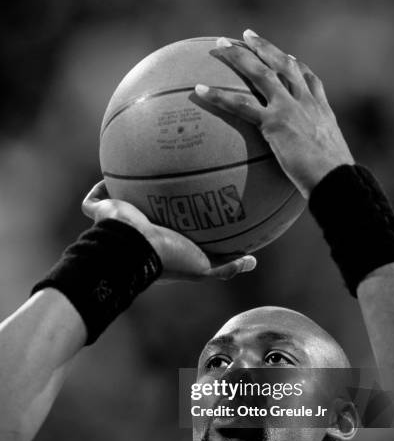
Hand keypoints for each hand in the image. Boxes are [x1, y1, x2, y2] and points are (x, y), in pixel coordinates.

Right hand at [82, 182, 255, 281]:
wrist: (135, 249)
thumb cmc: (168, 260)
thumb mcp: (203, 267)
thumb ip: (226, 267)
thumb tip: (252, 261)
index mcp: (158, 244)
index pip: (167, 230)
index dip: (173, 222)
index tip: (184, 210)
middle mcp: (137, 233)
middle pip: (141, 214)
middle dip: (147, 204)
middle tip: (161, 188)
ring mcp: (115, 224)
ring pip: (116, 204)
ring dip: (122, 192)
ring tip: (132, 173)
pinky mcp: (100, 214)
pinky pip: (94, 200)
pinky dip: (98, 189)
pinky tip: (109, 173)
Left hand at [195, 30, 353, 197]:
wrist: (336, 179)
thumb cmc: (335, 180)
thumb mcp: (331, 161)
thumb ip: (318, 156)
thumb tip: (311, 174)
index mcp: (321, 109)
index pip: (308, 78)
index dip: (296, 65)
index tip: (287, 56)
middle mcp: (306, 101)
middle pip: (283, 64)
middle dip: (264, 47)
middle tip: (246, 35)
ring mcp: (290, 108)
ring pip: (261, 73)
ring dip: (239, 56)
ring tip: (220, 46)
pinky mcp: (275, 122)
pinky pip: (241, 105)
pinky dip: (219, 96)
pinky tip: (200, 90)